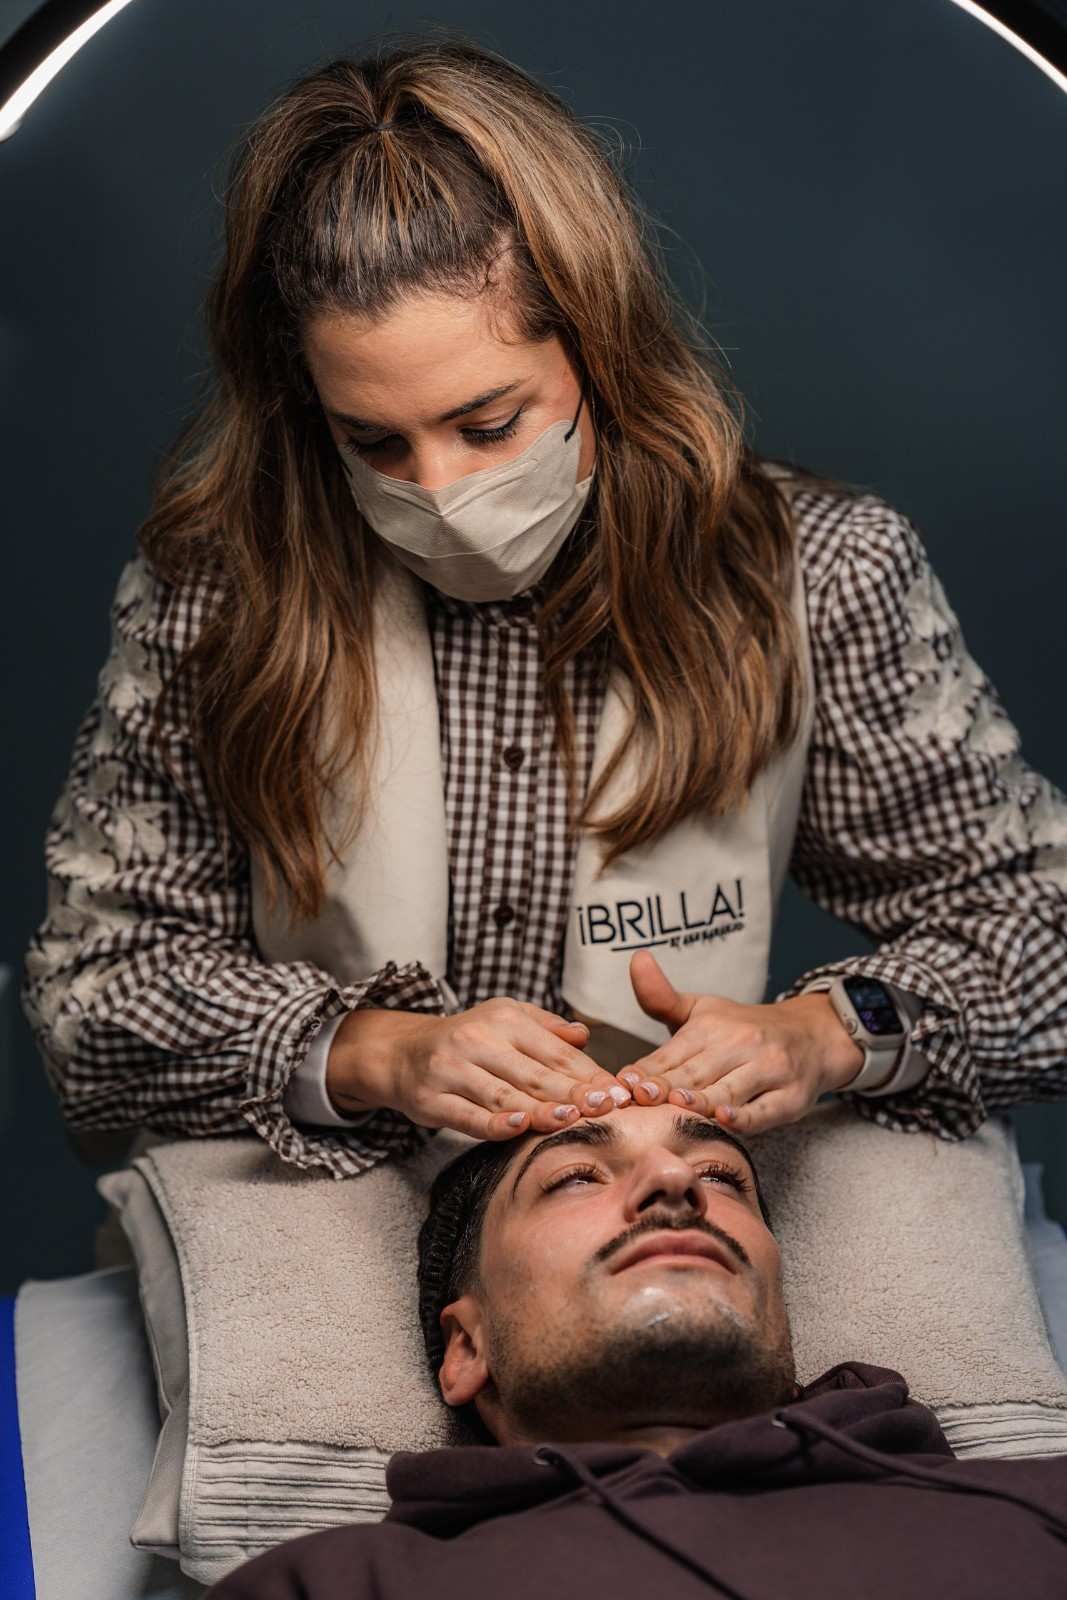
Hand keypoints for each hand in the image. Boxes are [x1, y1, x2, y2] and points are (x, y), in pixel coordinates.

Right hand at [327, 997, 630, 1140]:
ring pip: (505, 1095)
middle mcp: (478, 1041)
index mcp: (504, 1020)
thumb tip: (586, 1035)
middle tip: (608, 1109)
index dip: (590, 1074)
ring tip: (572, 1119)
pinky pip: (468, 1115)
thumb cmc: (465, 1040)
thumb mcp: (505, 1019)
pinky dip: (493, 1124)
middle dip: (575, 1093)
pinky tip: (518, 1129)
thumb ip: (546, 1028)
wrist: (402, 1053)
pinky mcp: (432, 1098)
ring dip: (541, 1110)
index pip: (556, 1051)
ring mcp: (453, 1070)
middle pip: (536, 1074)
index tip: (619, 1093)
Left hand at [617, 951, 863, 1134]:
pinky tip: (726, 1118)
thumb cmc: (742, 1030)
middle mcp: (740, 1045)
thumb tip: (636, 958)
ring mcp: (768, 1071)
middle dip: (667, 1086)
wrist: (811, 1036)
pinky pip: (766, 1110)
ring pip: (729, 1090)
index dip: (647, 1070)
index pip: (671, 1054)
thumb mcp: (702, 1010)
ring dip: (702, 1099)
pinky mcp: (790, 1098)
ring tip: (677, 1105)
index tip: (623, 1081)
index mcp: (711, 1027)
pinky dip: (746, 1116)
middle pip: (696, 1072)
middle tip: (639, 1097)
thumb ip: (661, 998)